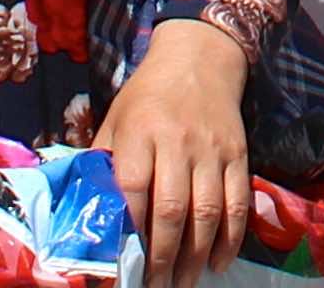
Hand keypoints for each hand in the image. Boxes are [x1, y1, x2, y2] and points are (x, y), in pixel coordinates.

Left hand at [102, 23, 251, 287]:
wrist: (200, 58)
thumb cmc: (147, 96)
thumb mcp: (116, 119)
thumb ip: (103, 162)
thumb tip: (86, 211)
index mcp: (140, 133)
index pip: (133, 189)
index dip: (129, 230)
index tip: (124, 263)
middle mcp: (177, 142)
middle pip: (171, 208)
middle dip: (163, 256)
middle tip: (156, 286)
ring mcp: (211, 150)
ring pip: (206, 211)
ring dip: (195, 255)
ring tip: (183, 283)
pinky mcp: (238, 154)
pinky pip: (237, 202)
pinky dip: (230, 237)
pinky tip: (217, 262)